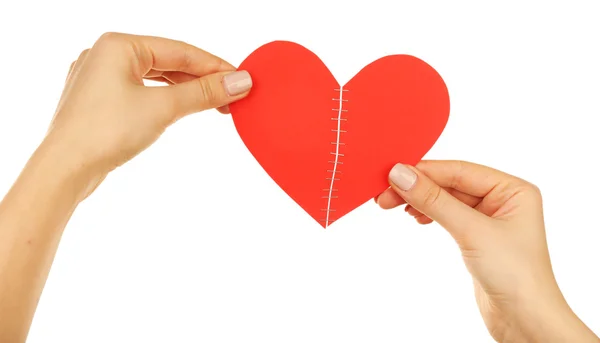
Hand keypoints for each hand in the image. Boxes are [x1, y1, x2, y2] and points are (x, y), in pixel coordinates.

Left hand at [44, 32, 251, 198]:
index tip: (242, 80)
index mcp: (118, 44)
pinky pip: (142, 92)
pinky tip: (182, 108)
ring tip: (214, 104)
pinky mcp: (100, 101)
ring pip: (156, 78)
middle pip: (169, 62)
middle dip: (202, 80)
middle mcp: (106, 54)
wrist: (64, 170)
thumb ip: (204, 93)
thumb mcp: (163, 108)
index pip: (181, 50)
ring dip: (186, 91)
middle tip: (232, 96)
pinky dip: (165, 99)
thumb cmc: (104, 133)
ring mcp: (100, 78)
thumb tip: (239, 82)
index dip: (215, 66)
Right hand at [377, 160, 598, 341]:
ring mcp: (488, 218)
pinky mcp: (476, 237)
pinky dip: (428, 213)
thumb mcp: (471, 231)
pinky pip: (446, 215)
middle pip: (449, 183)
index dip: (424, 171)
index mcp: (512, 189)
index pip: (459, 170)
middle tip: (384, 194)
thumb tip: (403, 176)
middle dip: (417, 188)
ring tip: (391, 204)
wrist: (525, 321)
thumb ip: (435, 201)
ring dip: (419, 200)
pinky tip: (414, 215)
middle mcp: (502, 199)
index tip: (393, 174)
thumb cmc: (517, 276)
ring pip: (445, 199)